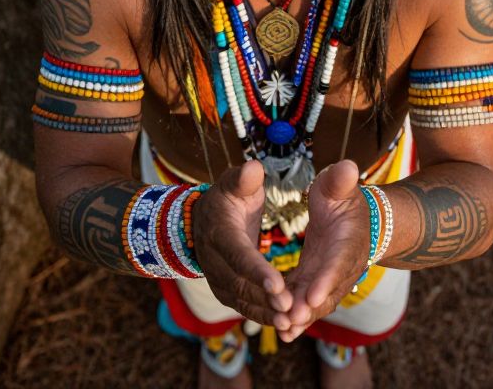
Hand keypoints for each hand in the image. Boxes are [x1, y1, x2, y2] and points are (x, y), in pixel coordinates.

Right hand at [192, 160, 293, 329]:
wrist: (201, 221)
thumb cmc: (226, 198)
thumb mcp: (233, 183)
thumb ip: (244, 178)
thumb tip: (254, 168)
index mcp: (219, 233)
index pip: (239, 255)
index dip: (257, 271)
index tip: (278, 284)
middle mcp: (215, 261)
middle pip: (241, 284)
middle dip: (266, 299)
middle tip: (292, 310)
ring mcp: (218, 280)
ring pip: (243, 301)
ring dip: (266, 313)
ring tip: (291, 323)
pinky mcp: (226, 291)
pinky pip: (244, 307)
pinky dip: (263, 316)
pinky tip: (285, 325)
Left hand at [280, 160, 370, 340]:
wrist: (359, 221)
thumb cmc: (345, 197)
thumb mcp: (340, 186)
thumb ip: (340, 180)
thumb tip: (348, 166)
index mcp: (348, 242)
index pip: (337, 263)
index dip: (325, 280)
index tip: (311, 295)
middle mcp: (342, 267)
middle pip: (327, 292)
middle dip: (309, 307)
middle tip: (290, 320)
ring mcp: (329, 279)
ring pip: (316, 303)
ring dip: (301, 318)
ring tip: (282, 330)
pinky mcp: (316, 284)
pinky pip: (306, 303)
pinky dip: (296, 317)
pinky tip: (281, 331)